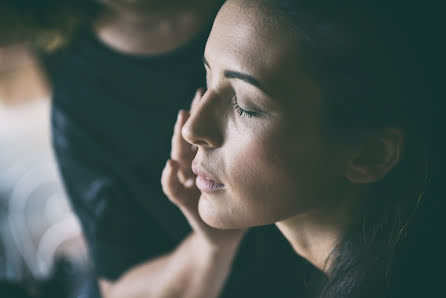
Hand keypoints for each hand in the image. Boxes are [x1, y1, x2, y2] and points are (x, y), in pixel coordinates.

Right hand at [162, 89, 244, 250]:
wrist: (227, 234)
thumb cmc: (241, 204)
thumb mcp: (250, 178)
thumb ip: (255, 159)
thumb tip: (280, 133)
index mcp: (212, 160)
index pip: (209, 132)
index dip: (210, 112)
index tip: (216, 89)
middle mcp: (197, 167)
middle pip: (193, 137)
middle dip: (195, 115)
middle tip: (198, 95)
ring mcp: (189, 183)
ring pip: (179, 157)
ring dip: (178, 137)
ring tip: (181, 118)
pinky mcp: (185, 202)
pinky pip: (173, 190)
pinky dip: (169, 178)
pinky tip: (170, 166)